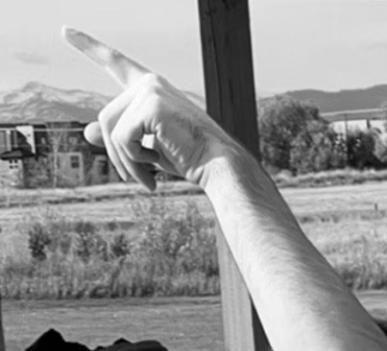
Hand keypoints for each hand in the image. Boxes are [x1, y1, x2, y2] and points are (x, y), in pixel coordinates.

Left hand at [62, 27, 243, 189]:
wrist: (218, 167)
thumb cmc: (187, 158)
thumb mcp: (146, 147)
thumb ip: (117, 136)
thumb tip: (87, 131)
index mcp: (152, 88)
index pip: (115, 63)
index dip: (88, 46)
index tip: (65, 31)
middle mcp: (150, 82)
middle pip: (105, 116)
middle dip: (116, 152)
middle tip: (133, 179)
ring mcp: (151, 90)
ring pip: (110, 128)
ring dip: (124, 160)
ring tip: (146, 179)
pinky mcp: (151, 105)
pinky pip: (121, 137)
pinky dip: (134, 159)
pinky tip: (155, 166)